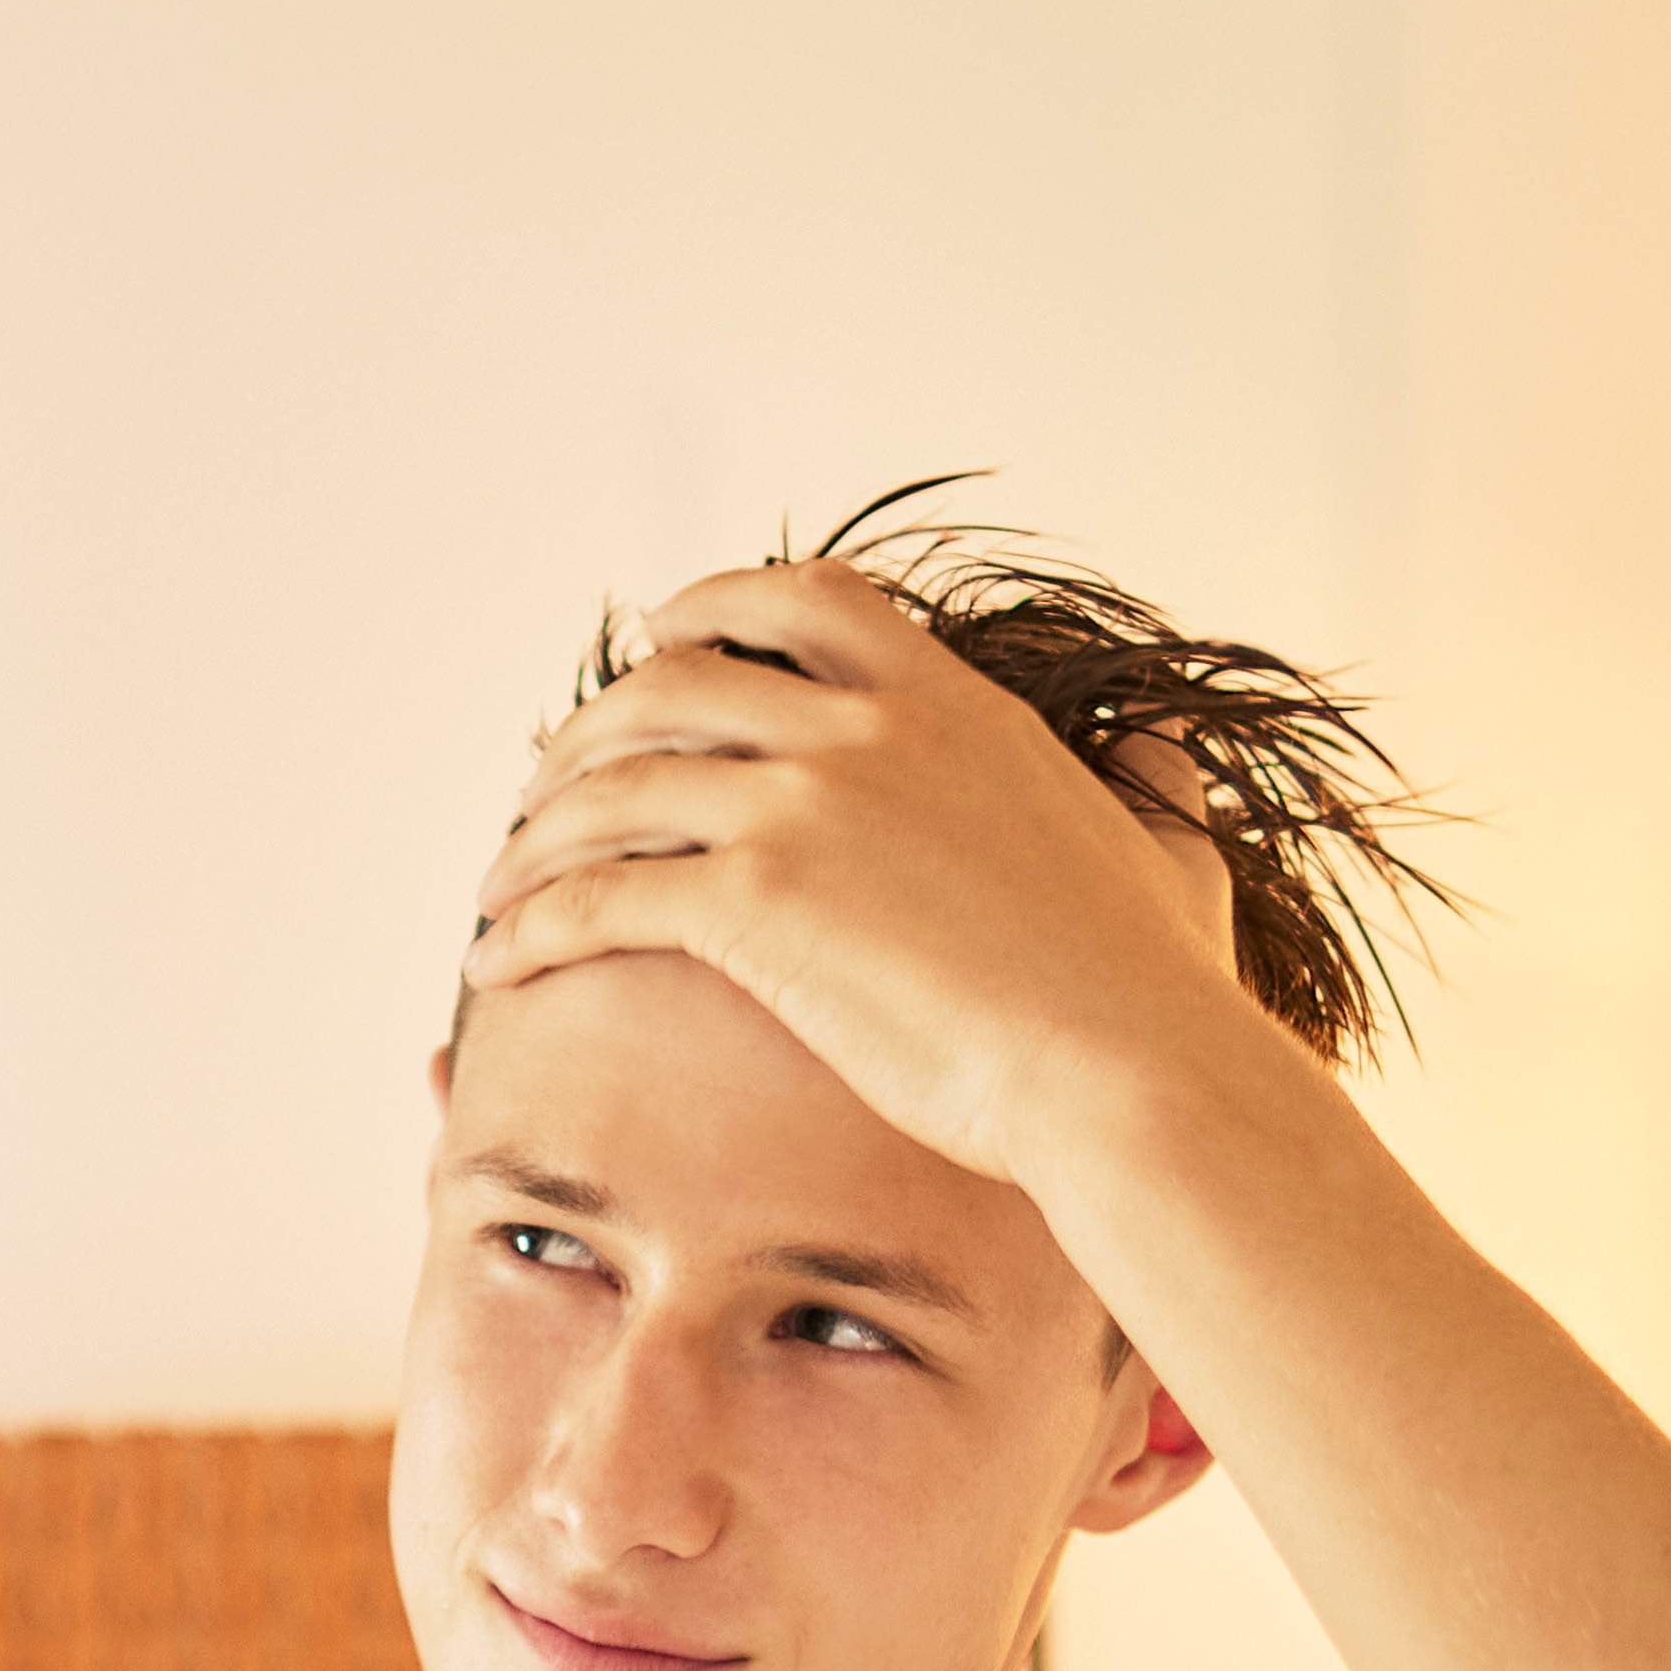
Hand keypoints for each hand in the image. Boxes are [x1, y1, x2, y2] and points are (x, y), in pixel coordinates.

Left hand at [464, 555, 1278, 1188]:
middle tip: (547, 790)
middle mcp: (866, 731)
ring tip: (501, 886)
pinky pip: (602, 892)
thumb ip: (1152, 783)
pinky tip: (503, 959)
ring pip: (616, 784)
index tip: (656, 638)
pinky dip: (536, 920)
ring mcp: (804, 806)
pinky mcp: (756, 902)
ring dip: (540, 834)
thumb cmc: (1155, 992)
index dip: (710, 607)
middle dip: (589, 732)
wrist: (1128, 1070)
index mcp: (951, 705)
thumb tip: (1163, 745)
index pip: (806, 600)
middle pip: (673, 682)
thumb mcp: (1169, 848)